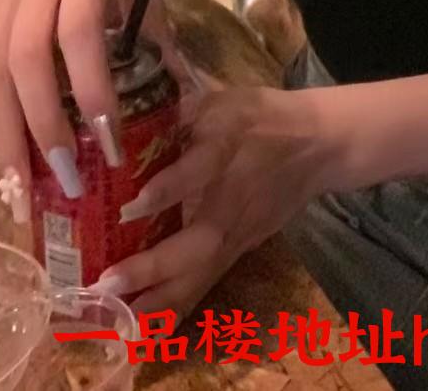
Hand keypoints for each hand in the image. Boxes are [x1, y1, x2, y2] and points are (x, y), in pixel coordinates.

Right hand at [0, 0, 149, 207]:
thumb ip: (152, 14)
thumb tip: (180, 79)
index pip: (81, 35)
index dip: (92, 91)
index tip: (111, 141)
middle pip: (27, 59)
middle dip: (43, 125)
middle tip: (66, 180)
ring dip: (7, 128)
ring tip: (22, 184)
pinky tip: (6, 143)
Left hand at [90, 77, 342, 316]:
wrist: (319, 146)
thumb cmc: (260, 116)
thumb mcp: (221, 97)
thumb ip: (177, 99)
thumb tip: (126, 97)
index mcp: (225, 148)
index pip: (198, 170)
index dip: (167, 189)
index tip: (129, 207)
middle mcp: (231, 199)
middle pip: (200, 241)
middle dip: (154, 266)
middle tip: (108, 284)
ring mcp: (238, 232)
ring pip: (202, 272)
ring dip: (162, 300)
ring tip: (120, 323)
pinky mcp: (240, 250)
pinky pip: (207, 282)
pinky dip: (178, 309)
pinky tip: (148, 331)